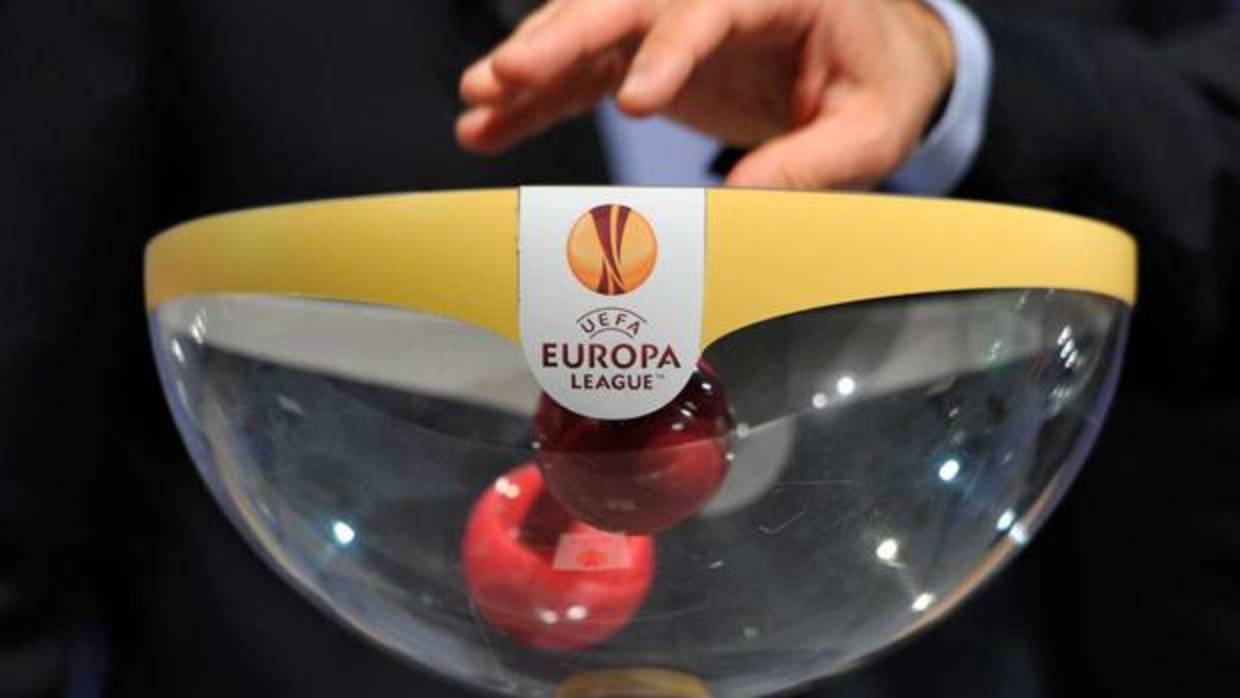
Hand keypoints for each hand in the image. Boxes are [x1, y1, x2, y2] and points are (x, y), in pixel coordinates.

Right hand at [456, 0, 954, 189]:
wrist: (869, 59)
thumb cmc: (878, 85)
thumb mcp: (871, 130)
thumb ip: (814, 163)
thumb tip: (738, 209)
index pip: (711, 10)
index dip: (669, 52)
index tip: (634, 103)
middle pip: (624, 1)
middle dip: (559, 38)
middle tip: (505, 74)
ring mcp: (672, 18)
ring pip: (586, 28)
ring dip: (530, 67)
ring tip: (477, 104)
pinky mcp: (646, 50)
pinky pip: (582, 71)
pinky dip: (536, 101)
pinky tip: (488, 126)